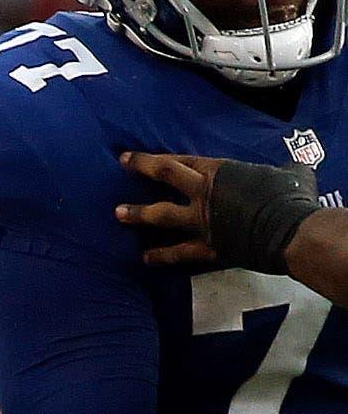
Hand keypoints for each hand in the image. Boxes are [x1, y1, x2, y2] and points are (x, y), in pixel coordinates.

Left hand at [119, 152, 321, 272]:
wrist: (291, 231)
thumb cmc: (292, 197)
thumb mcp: (289, 173)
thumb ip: (280, 170)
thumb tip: (295, 168)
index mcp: (221, 172)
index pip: (182, 160)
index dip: (155, 157)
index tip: (132, 155)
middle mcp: (204, 193)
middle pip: (166, 175)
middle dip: (142, 168)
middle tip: (123, 164)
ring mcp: (201, 221)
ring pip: (161, 216)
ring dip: (138, 214)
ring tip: (119, 214)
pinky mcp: (206, 247)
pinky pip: (178, 252)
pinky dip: (161, 255)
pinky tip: (146, 258)